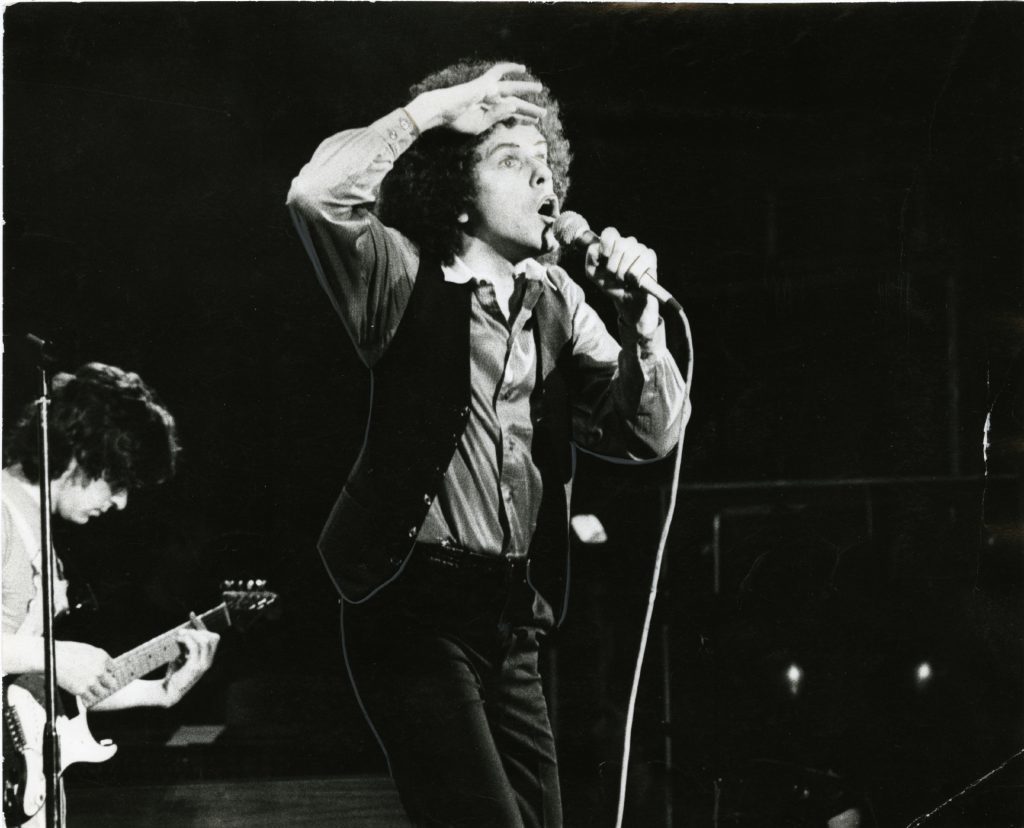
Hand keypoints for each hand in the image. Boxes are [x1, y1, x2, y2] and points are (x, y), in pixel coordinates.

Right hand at [55, 640, 117, 704]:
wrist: (50, 658)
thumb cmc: (66, 652)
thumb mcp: (87, 650)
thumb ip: (98, 659)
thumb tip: (104, 668)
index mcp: (102, 656)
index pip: (114, 669)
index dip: (108, 672)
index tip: (103, 674)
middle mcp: (100, 669)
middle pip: (112, 683)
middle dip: (106, 684)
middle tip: (101, 685)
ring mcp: (91, 681)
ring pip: (102, 693)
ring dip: (96, 692)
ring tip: (89, 690)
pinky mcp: (81, 690)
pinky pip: (90, 699)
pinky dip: (88, 699)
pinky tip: (84, 696)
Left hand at [159, 627, 218, 707]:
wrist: (168, 690)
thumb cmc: (174, 672)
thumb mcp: (183, 656)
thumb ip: (187, 646)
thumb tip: (185, 630)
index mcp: (208, 657)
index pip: (213, 637)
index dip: (202, 625)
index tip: (192, 615)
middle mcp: (209, 660)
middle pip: (214, 637)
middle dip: (199, 630)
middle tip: (183, 631)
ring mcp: (203, 664)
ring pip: (206, 640)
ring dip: (192, 634)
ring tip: (179, 635)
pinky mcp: (195, 667)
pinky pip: (195, 647)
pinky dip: (188, 640)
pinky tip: (179, 639)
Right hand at [404, 62, 546, 135]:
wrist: (443, 111)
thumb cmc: (457, 121)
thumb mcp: (480, 125)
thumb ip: (498, 116)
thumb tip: (514, 105)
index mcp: (490, 113)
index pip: (510, 115)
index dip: (522, 118)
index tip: (534, 121)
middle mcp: (491, 101)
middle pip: (514, 104)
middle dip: (529, 108)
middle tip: (543, 112)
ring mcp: (488, 91)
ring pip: (511, 89)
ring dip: (525, 89)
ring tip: (540, 89)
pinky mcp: (484, 83)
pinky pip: (498, 72)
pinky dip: (509, 68)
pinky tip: (522, 68)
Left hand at [584, 226, 660, 334]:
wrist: (626, 301)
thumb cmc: (611, 285)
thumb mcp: (594, 274)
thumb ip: (590, 259)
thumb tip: (596, 247)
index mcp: (613, 244)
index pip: (610, 232)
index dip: (606, 244)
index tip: (604, 257)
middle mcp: (627, 243)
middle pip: (620, 243)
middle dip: (614, 264)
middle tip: (614, 276)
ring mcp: (640, 249)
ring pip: (631, 253)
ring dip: (623, 272)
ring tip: (624, 280)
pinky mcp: (650, 257)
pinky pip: (641, 262)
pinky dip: (635, 276)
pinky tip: (635, 281)